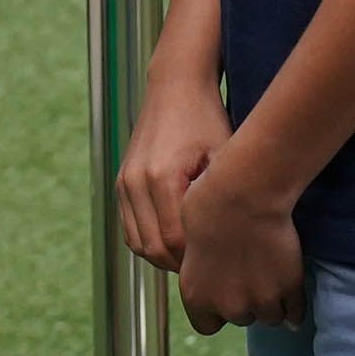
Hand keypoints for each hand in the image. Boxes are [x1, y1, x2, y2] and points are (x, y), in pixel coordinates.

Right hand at [114, 61, 229, 273]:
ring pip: (138, 243)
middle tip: (211, 267)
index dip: (198, 260)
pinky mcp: (121, 182)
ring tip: (195, 256)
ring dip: (163, 256)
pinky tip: (176, 241)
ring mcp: (125, 181)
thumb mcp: (223, 158)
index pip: (175, 241)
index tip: (224, 264)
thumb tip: (233, 245)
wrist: (176, 89)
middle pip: (153, 247)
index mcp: (161, 177)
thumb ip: (220, 201)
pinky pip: (130, 228)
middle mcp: (135, 181)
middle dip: (181, 265)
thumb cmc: (208, 122)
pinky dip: (149, 242)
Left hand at [177, 154, 307, 333]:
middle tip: (247, 275)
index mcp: (196, 296)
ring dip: (270, 303)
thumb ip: (200, 271)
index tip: (222, 295)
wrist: (241, 197)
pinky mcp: (288, 289)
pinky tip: (291, 295)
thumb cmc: (207, 208)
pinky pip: (295, 312)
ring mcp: (261, 300)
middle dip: (244, 301)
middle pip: (241, 318)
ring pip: (270, 318)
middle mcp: (228, 306)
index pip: (206, 326)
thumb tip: (212, 277)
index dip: (215, 312)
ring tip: (268, 279)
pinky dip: (294, 306)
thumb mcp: (188, 245)